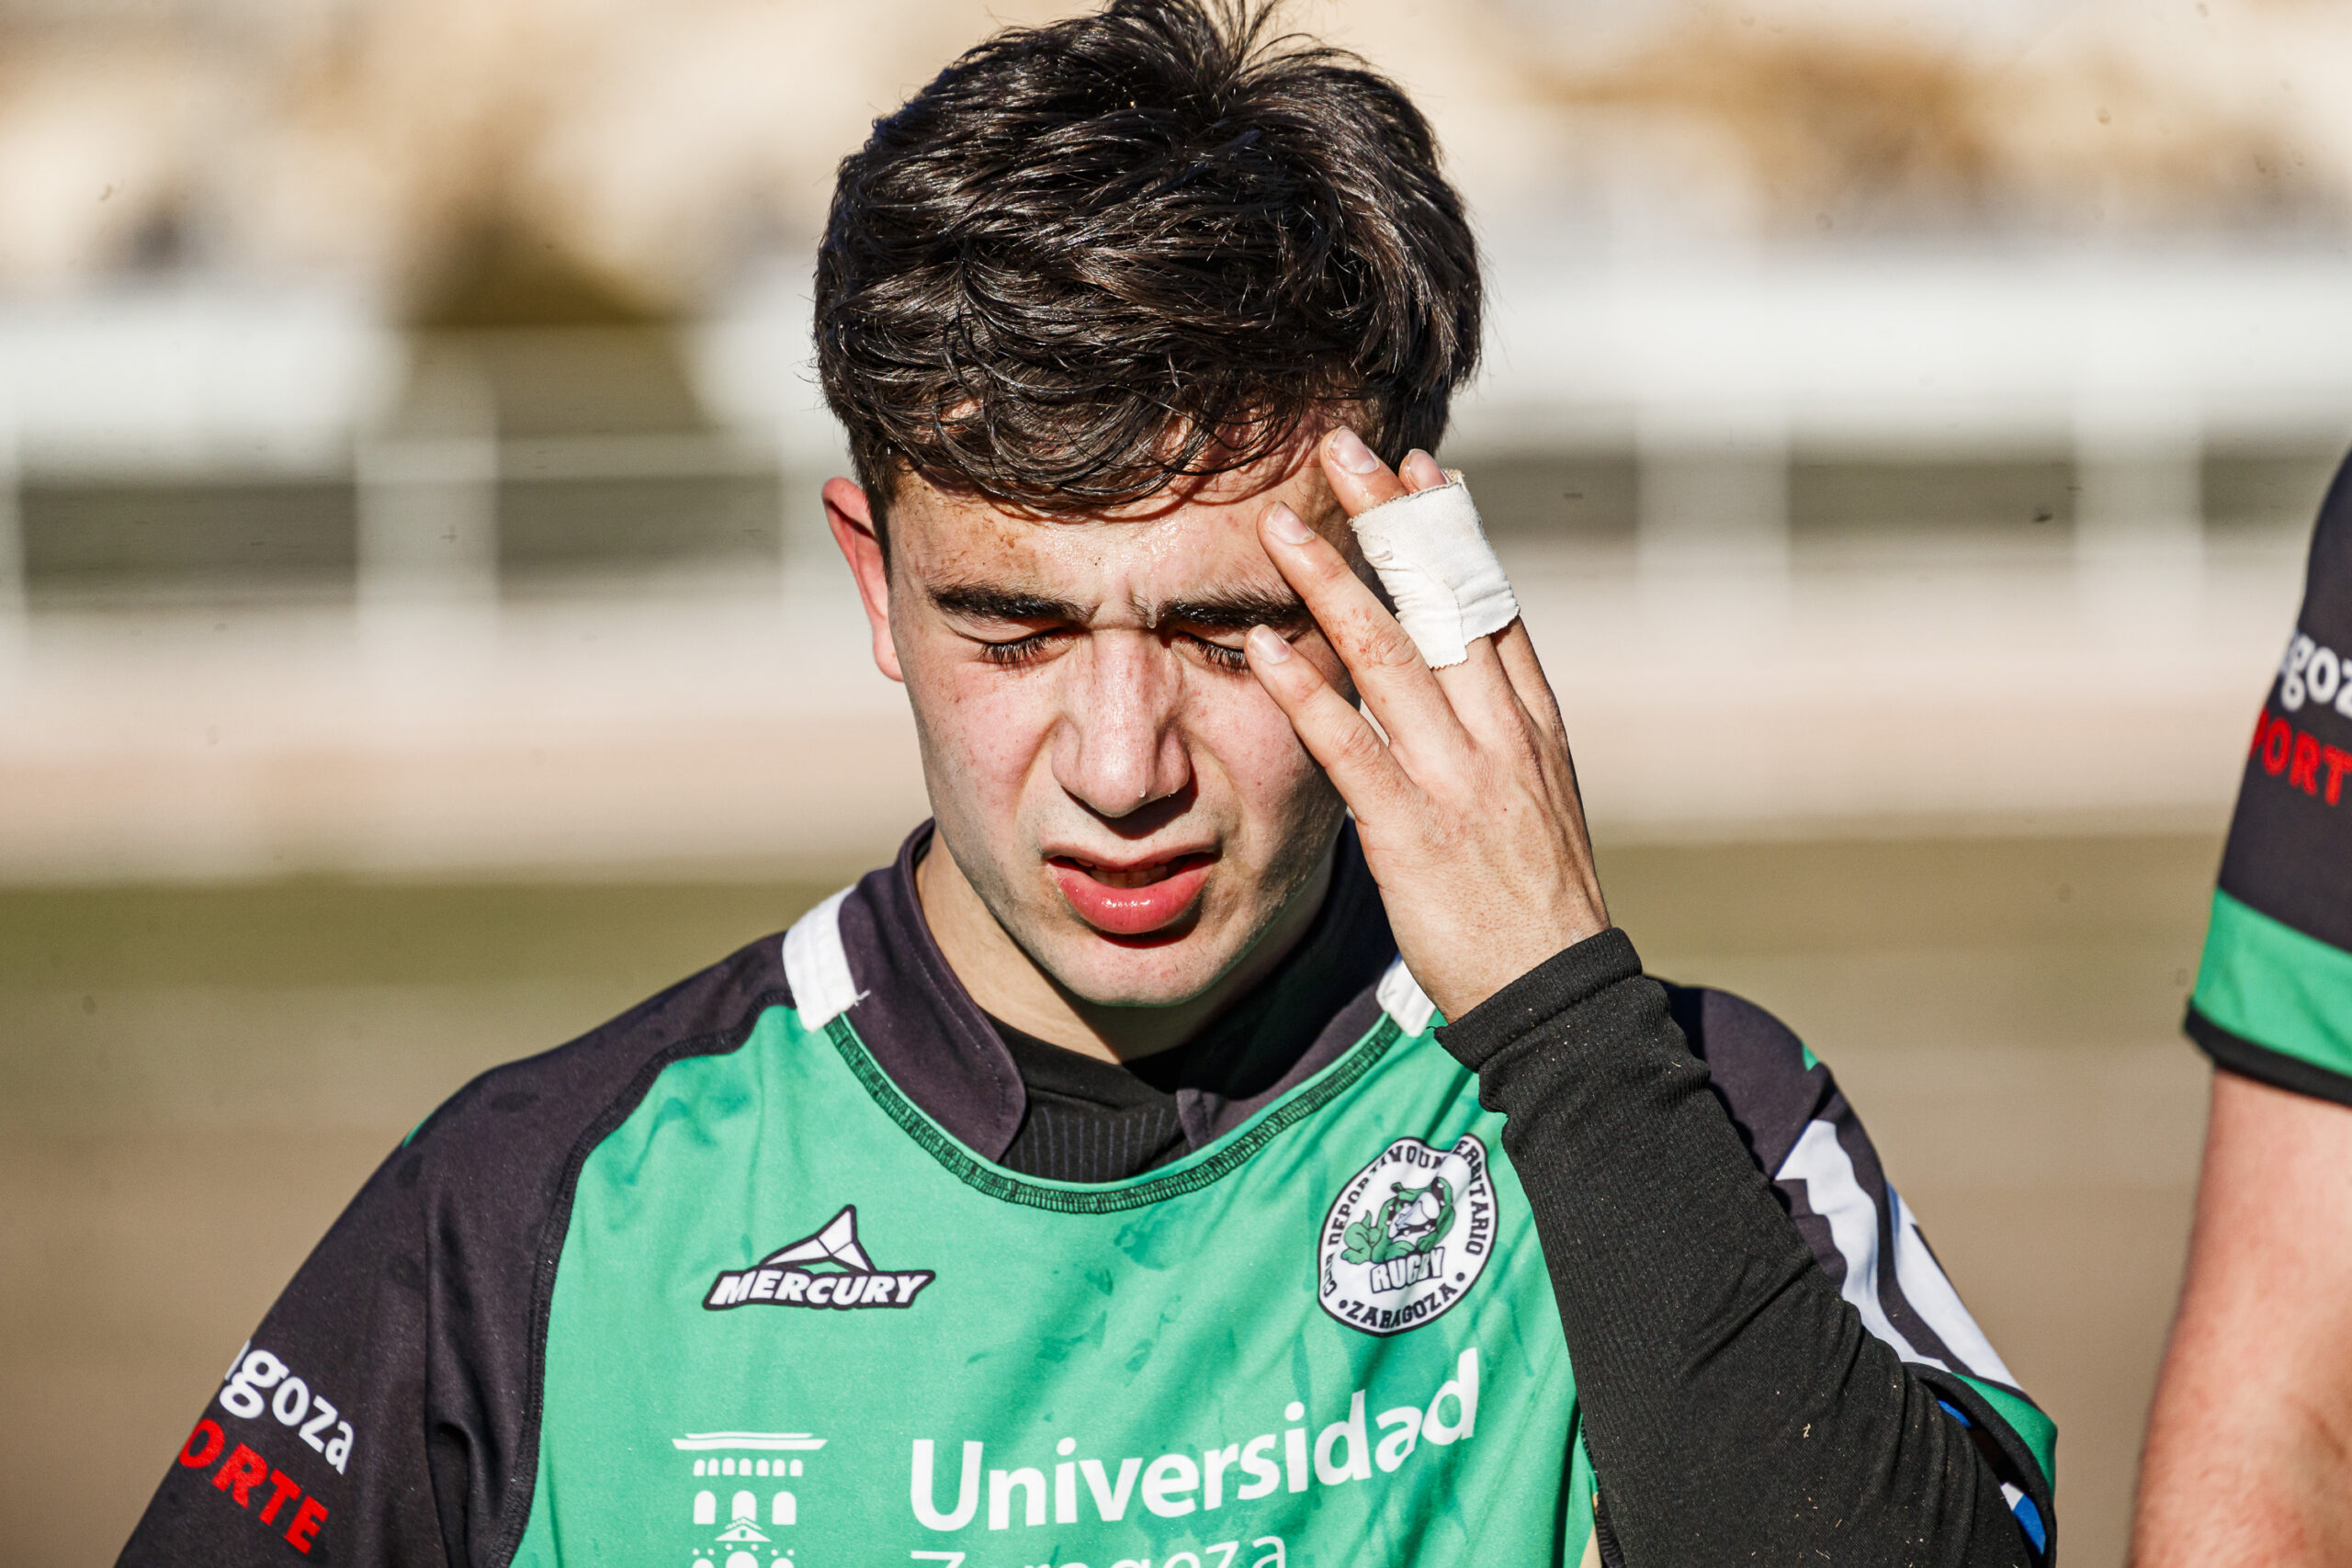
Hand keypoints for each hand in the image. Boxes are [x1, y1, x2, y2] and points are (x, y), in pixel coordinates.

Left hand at [1244, 429, 1609, 1022]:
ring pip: (1391, 654)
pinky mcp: (1412, 831)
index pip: (1490, 599)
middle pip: (1442, 601)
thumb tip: (1460, 675)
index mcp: (1532, 721)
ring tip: (1279, 524)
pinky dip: (1304, 690)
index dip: (1453, 530)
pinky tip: (1263, 644)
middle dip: (1392, 521)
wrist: (1557, 996)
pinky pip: (1349, 745)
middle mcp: (1500, 733)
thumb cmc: (1537, 904)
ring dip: (1332, 580)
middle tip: (1346, 450)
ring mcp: (1458, 778)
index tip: (1418, 468)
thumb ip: (1498, 732)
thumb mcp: (1537, 799)